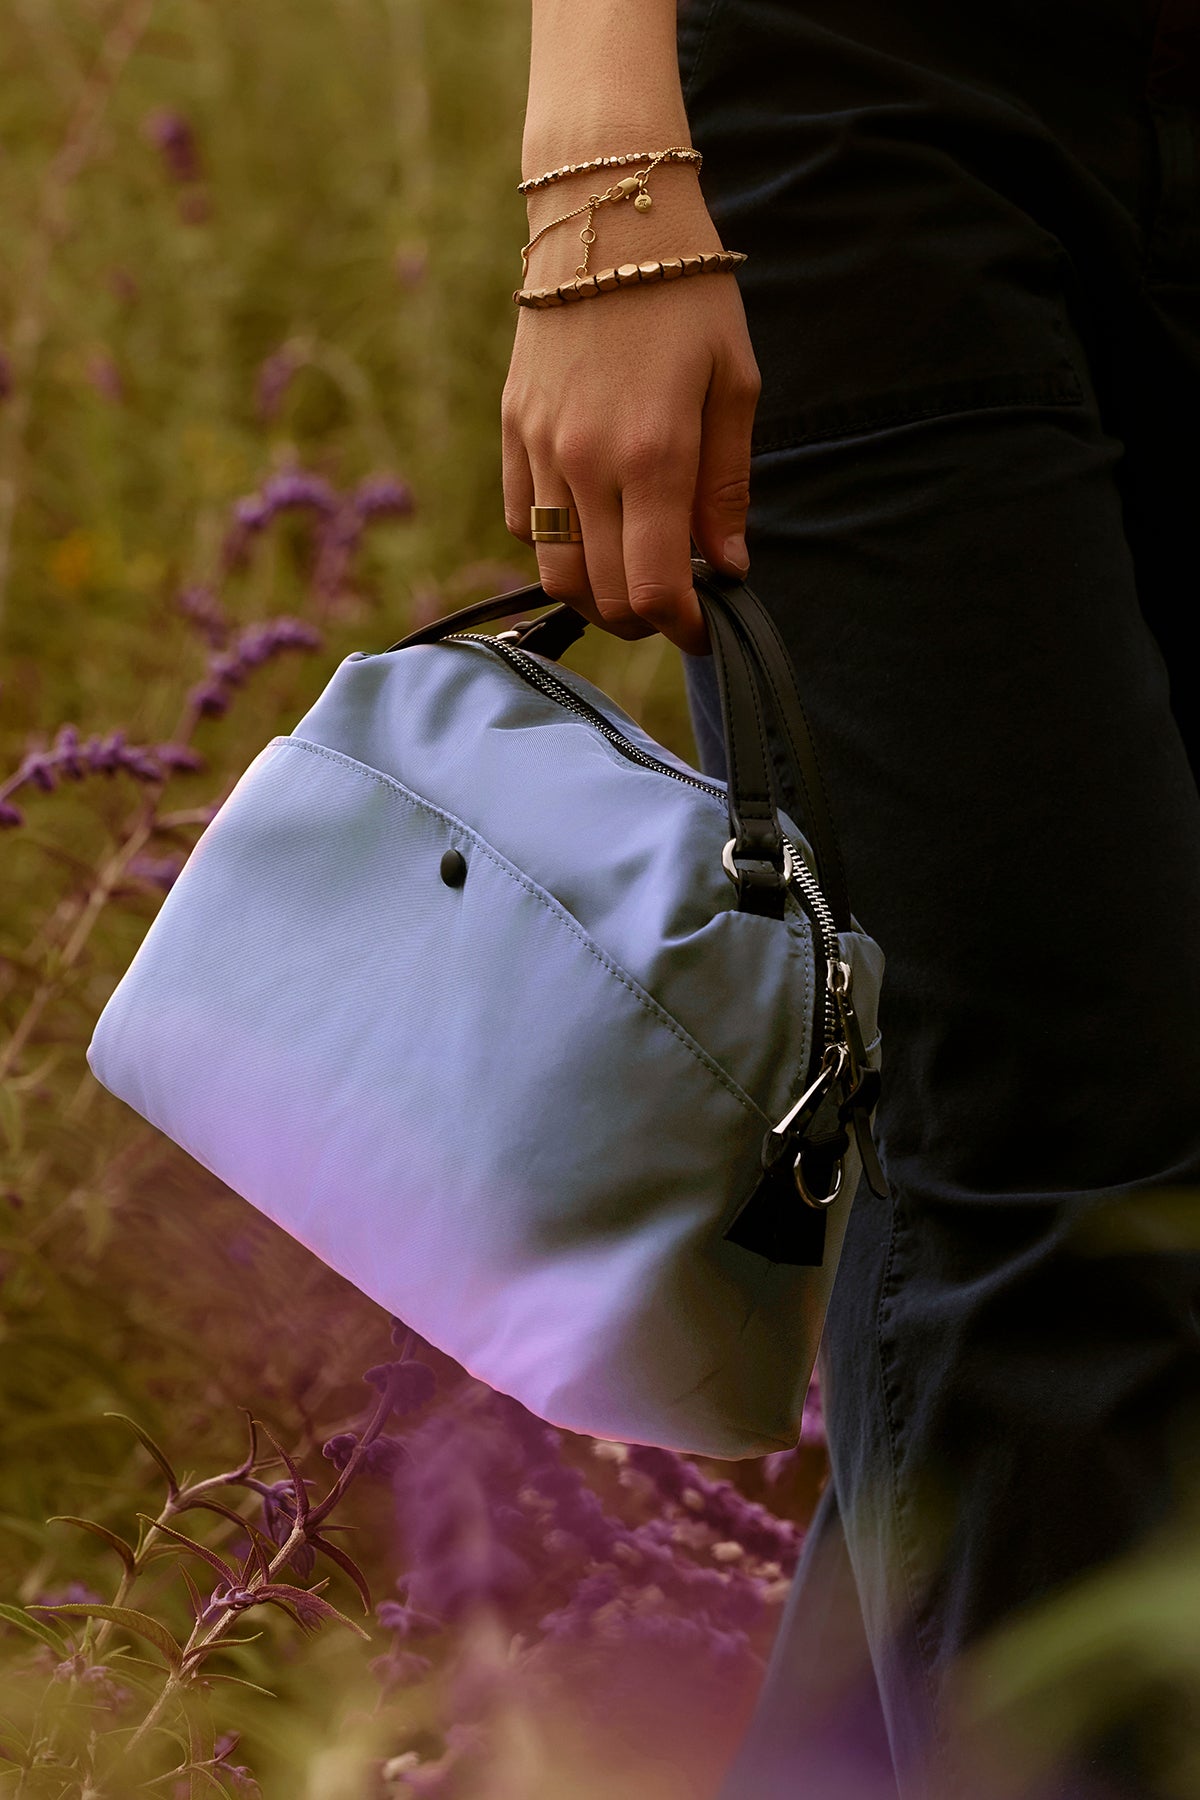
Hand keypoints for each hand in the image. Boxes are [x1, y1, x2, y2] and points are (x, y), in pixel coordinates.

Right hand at [501, 232, 761, 657]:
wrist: (604, 214)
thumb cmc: (687, 294)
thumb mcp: (735, 384)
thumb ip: (727, 486)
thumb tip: (727, 567)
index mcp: (652, 454)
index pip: (652, 588)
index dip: (681, 627)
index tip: (704, 629)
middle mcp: (585, 461)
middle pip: (600, 594)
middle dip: (643, 619)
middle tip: (675, 603)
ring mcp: (538, 448)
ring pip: (553, 571)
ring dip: (593, 595)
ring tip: (630, 577)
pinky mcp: (510, 430)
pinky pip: (520, 522)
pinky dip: (555, 546)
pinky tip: (592, 526)